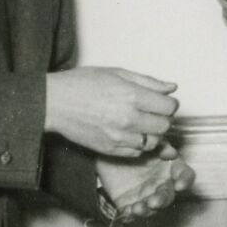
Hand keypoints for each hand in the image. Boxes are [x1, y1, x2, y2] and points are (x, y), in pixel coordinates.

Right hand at [45, 67, 178, 157]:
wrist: (54, 103)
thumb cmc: (82, 84)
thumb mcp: (117, 73)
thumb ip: (148, 82)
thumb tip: (172, 87)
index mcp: (132, 96)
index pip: (169, 106)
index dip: (168, 103)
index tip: (161, 101)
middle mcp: (128, 118)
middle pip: (165, 125)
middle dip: (163, 118)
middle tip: (152, 112)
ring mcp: (119, 136)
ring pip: (153, 142)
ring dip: (152, 134)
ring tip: (141, 124)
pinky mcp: (109, 149)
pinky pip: (137, 152)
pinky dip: (138, 145)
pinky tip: (130, 133)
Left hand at [97, 141, 195, 224]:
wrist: (108, 153)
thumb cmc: (133, 145)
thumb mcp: (147, 140)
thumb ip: (159, 145)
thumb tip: (171, 153)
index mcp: (171, 167)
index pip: (185, 175)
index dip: (185, 181)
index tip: (179, 185)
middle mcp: (162, 184)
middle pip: (168, 196)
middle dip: (162, 200)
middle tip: (153, 202)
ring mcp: (146, 196)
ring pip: (151, 208)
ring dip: (146, 210)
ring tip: (137, 208)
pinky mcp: (130, 204)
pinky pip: (132, 213)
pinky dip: (130, 214)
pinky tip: (127, 211)